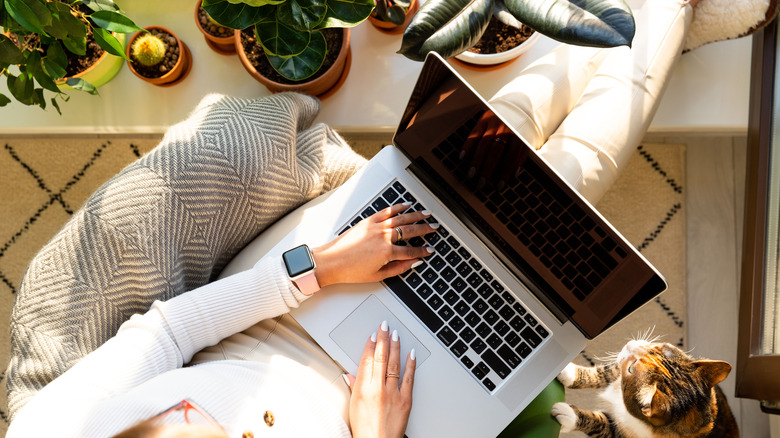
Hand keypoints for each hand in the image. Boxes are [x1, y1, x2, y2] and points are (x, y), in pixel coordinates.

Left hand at [311, 203, 437, 287]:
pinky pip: (386, 212)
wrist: (330, 262)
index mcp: (386, 252)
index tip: (429, 250)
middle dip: (424, 229)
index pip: (411, 251)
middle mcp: (383, 237)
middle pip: (409, 231)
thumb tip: (412, 263)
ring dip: (415, 216)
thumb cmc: (350, 271)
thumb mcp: (377, 276)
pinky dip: (397, 207)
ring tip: (426, 214)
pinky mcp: (367, 221)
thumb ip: (398, 268)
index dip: (422, 251)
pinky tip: (406, 205)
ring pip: (400, 218)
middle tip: (434, 228)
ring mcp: (375, 227)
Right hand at [347, 321, 415, 437]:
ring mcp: (393, 394)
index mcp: (363, 389)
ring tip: (395, 334)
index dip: (370, 344)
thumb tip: (351, 375)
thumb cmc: (364, 429)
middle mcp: (378, 389)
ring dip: (395, 347)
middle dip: (383, 339)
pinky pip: (409, 378)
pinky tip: (411, 353)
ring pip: (394, 364)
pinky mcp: (406, 400)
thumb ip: (354, 387)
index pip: (366, 360)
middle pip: (380, 357)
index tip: (373, 334)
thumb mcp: (354, 406)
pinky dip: (411, 364)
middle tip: (385, 325)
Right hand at [459, 110, 526, 189]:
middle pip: (495, 150)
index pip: (512, 156)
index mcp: (519, 134)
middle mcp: (506, 127)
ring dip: (476, 160)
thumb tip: (514, 174)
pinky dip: (467, 145)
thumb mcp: (526, 141)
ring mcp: (494, 122)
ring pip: (483, 143)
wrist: (517, 105)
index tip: (499, 186)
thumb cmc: (521, 128)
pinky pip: (473, 133)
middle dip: (488, 168)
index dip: (505, 172)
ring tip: (471, 174)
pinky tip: (462, 156)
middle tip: (481, 183)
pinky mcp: (483, 119)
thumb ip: (521, 156)